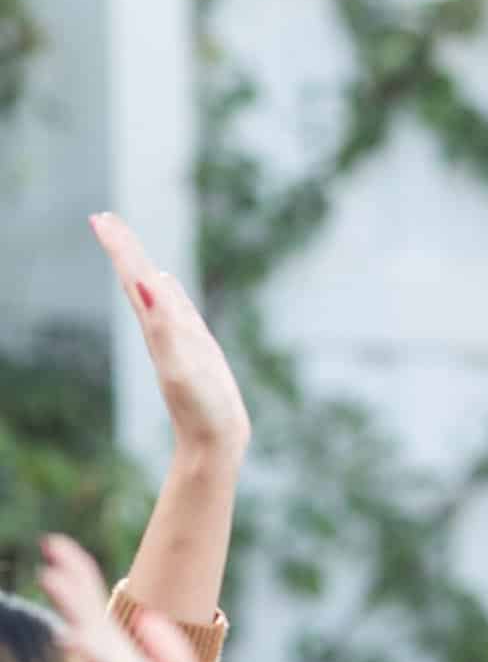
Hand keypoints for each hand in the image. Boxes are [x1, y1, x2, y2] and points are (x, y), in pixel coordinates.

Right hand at [38, 535, 260, 661]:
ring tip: (52, 575)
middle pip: (95, 628)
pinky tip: (74, 638)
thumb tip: (148, 618)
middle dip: (76, 586)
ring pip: (101, 648)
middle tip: (50, 543)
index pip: (105, 624)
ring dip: (78, 611)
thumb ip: (170, 657)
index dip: (86, 585)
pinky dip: (98, 659)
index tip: (61, 547)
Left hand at [90, 212, 249, 460]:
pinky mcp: (194, 350)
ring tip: (127, 244)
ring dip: (138, 265)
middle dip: (122, 248)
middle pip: (138, 280)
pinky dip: (167, 291)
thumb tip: (146, 281)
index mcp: (157, 327)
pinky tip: (165, 283)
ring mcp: (178, 340)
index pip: (135, 277)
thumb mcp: (182, 364)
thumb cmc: (202, 408)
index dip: (119, 248)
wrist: (213, 443)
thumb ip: (165, 323)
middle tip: (104, 218)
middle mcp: (162, 330)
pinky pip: (176, 311)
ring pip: (153, 294)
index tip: (100, 219)